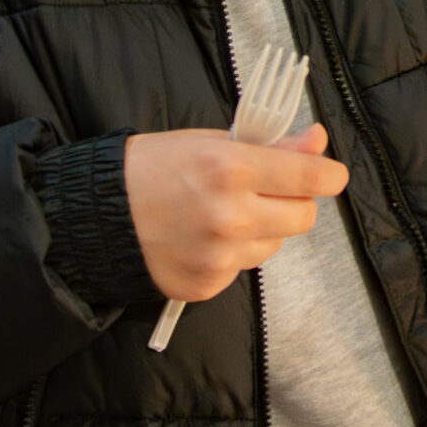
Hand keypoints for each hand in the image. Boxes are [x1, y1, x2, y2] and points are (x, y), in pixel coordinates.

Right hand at [123, 125, 347, 302]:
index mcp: (232, 169)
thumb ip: (270, 147)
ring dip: (262, 230)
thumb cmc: (150, 169)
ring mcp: (218, 256)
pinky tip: (202, 239)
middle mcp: (229, 216)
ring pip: (274, 244)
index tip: (331, 175)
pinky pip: (241, 268)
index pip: (310, 178)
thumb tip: (317, 141)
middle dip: (294, 203)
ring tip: (223, 214)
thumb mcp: (211, 142)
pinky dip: (232, 254)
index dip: (329, 175)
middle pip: (302, 218)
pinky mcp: (206, 285)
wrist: (95, 217)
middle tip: (268, 191)